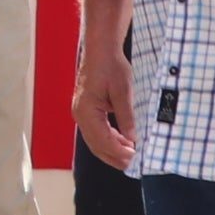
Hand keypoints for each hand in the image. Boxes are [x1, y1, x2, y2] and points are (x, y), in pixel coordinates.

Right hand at [74, 37, 139, 170]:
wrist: (101, 50)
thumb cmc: (110, 66)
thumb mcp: (123, 91)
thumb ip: (127, 116)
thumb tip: (132, 138)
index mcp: (86, 110)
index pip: (102, 139)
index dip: (118, 151)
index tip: (134, 158)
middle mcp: (80, 114)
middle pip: (95, 145)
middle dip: (114, 156)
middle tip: (132, 164)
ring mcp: (82, 113)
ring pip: (95, 140)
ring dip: (112, 149)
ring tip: (130, 155)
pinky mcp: (87, 110)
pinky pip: (96, 131)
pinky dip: (109, 139)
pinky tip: (123, 141)